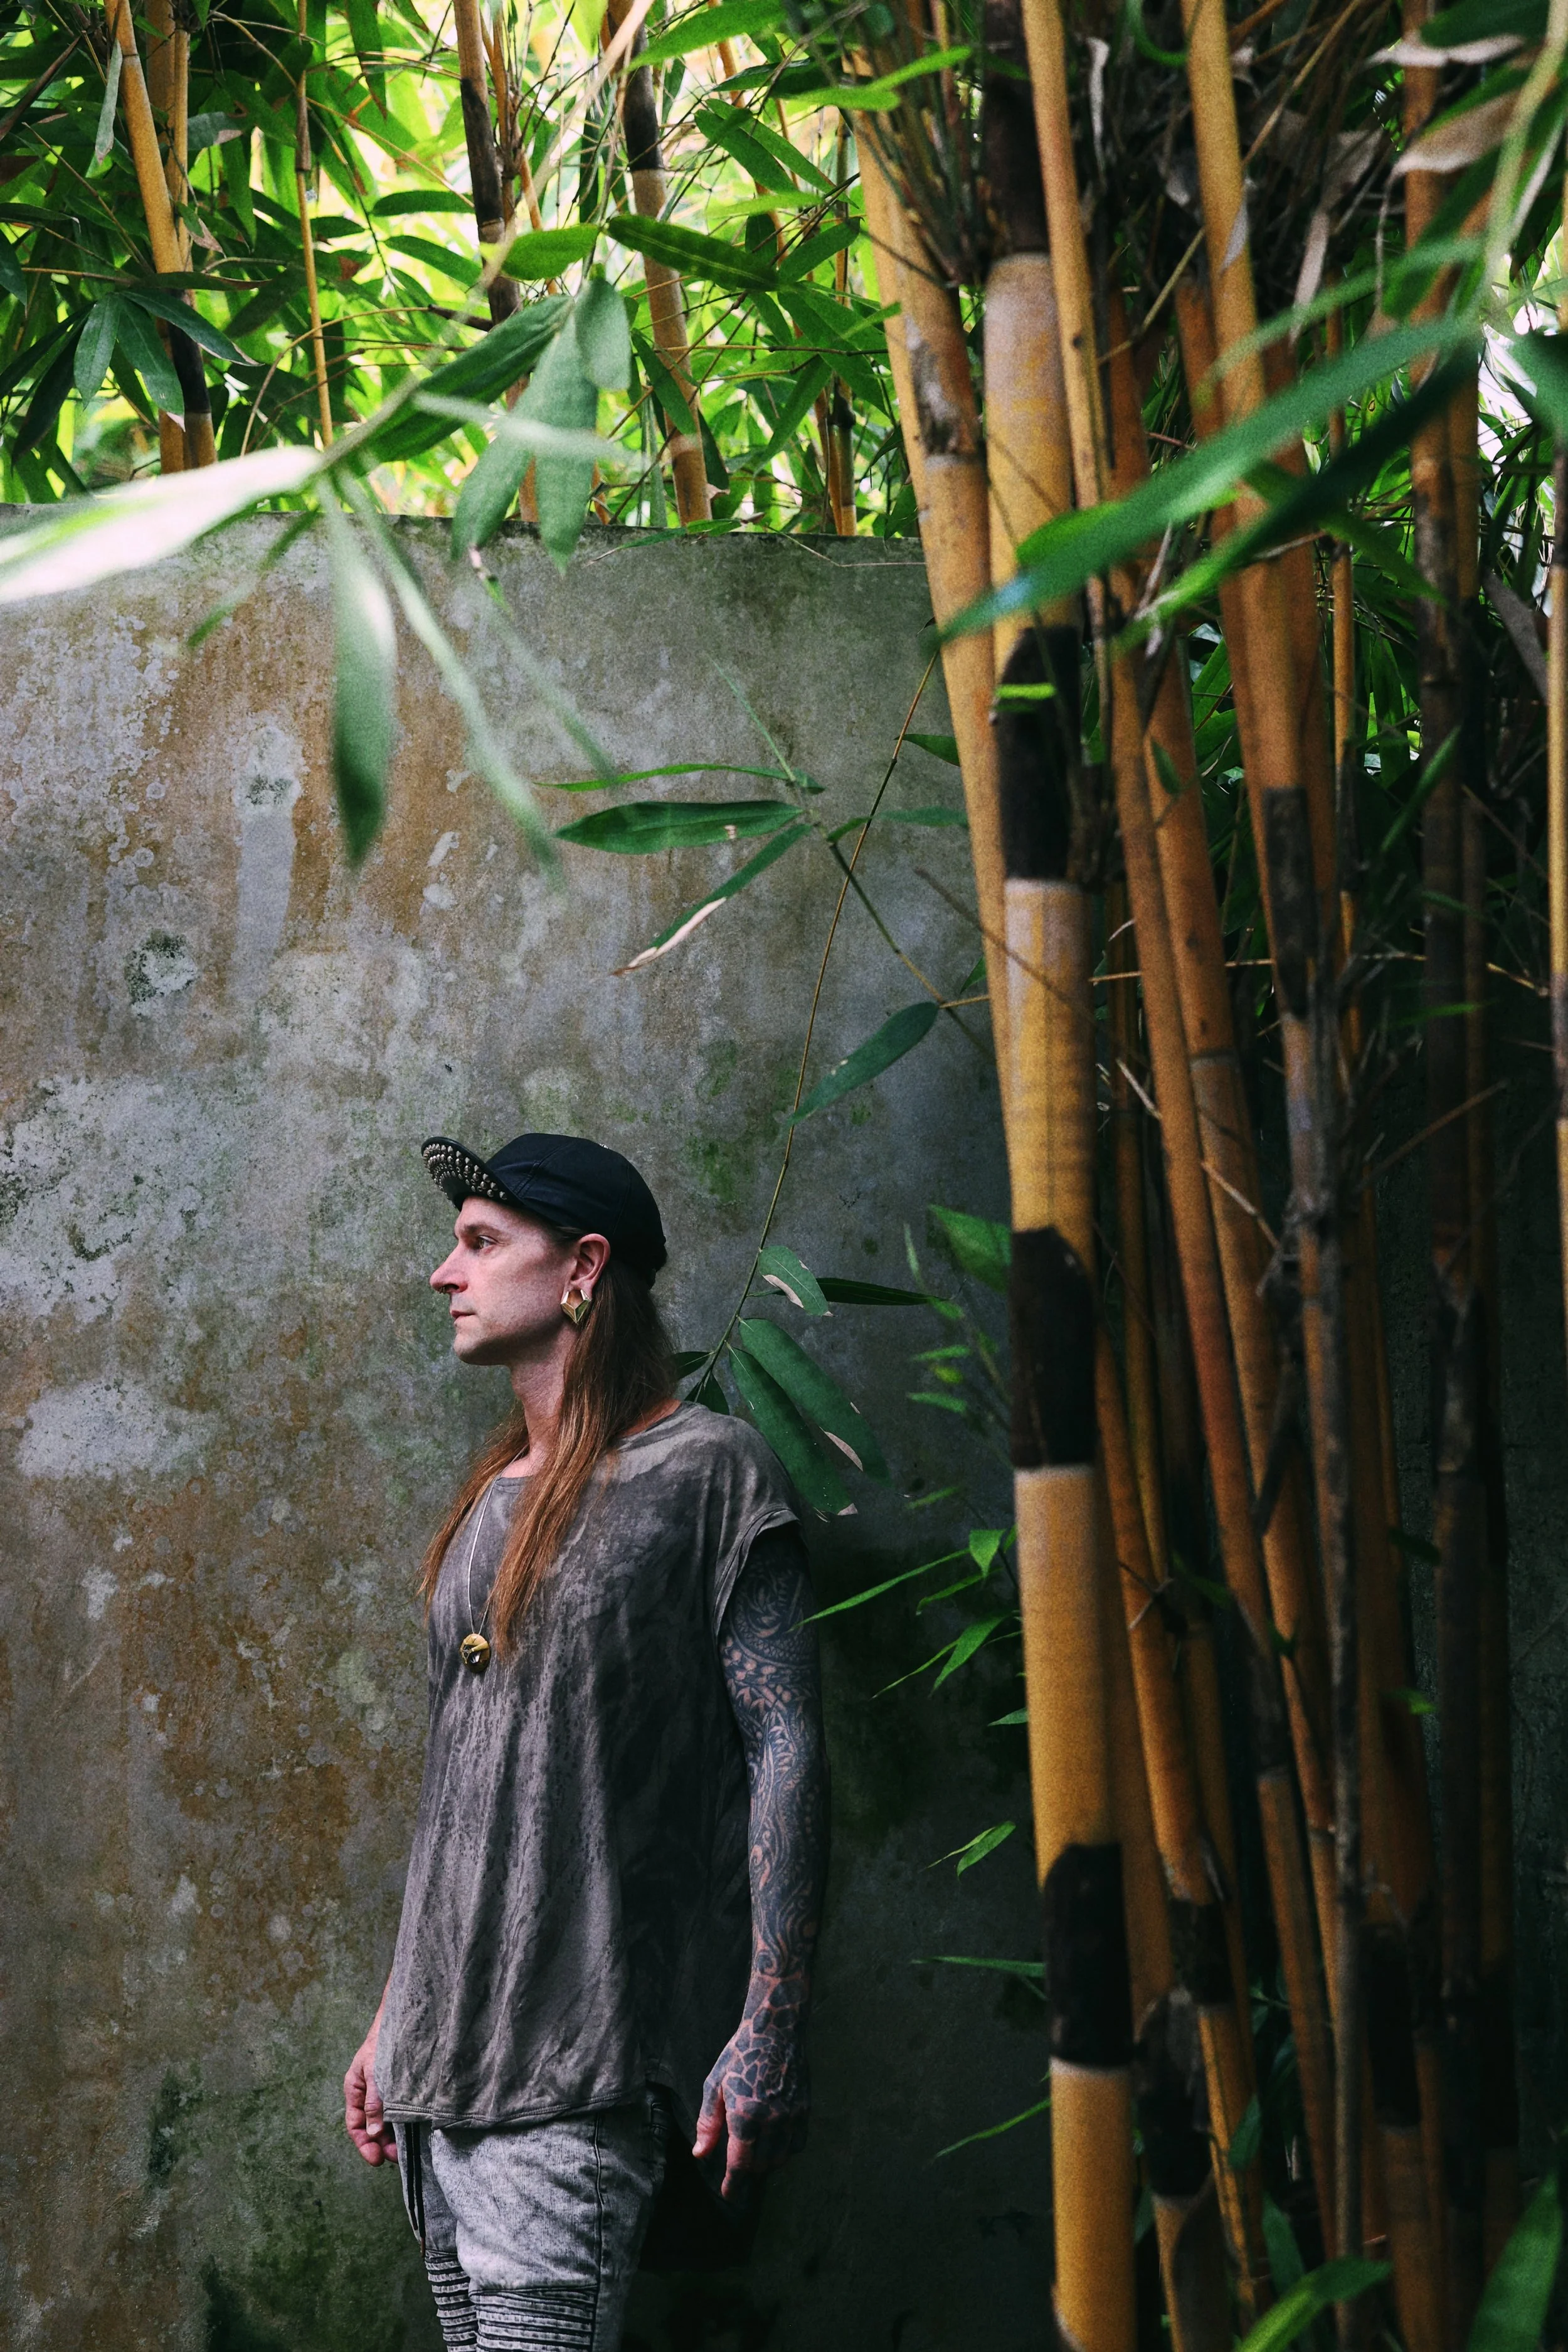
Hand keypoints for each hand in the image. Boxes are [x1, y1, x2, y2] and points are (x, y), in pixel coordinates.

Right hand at [344, 2015, 396, 2167]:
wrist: (402, 2019)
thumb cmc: (382, 2042)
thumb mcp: (374, 2073)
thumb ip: (374, 2102)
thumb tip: (374, 2132)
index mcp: (355, 2090)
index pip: (355, 2124)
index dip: (364, 2144)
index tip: (376, 2160)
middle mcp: (368, 2095)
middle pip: (371, 2127)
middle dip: (381, 2145)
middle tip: (395, 2158)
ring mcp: (384, 2093)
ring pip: (385, 2122)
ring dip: (393, 2138)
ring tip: (404, 2150)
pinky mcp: (399, 2090)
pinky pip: (398, 2111)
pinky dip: (403, 2124)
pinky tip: (412, 2132)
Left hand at [692, 2009, 809, 2200]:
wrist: (775, 2030)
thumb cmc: (739, 2057)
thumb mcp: (715, 2086)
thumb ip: (708, 2123)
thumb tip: (700, 2154)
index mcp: (745, 2116)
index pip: (740, 2165)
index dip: (733, 2185)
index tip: (728, 2195)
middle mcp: (771, 2121)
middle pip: (760, 2166)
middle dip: (747, 2172)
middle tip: (738, 2167)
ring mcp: (791, 2116)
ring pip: (780, 2159)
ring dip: (765, 2164)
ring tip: (754, 2156)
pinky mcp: (804, 2110)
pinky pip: (797, 2144)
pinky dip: (785, 2151)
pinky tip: (775, 2144)